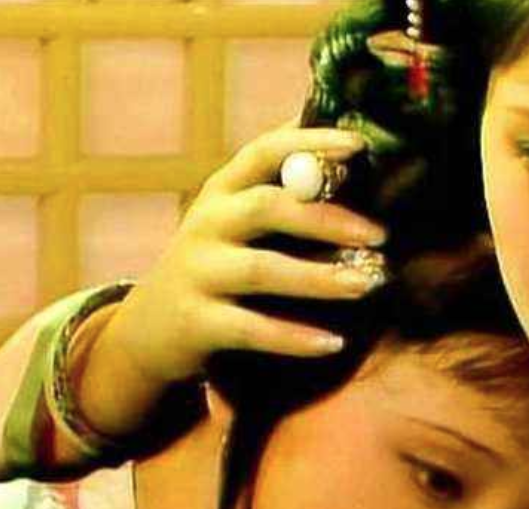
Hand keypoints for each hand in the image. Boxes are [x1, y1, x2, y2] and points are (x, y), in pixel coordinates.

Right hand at [100, 123, 387, 387]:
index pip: (265, 152)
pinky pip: (250, 329)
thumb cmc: (217, 263)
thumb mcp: (237, 219)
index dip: (310, 144)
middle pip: (266, 207)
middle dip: (325, 218)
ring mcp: (198, 272)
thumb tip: (351, 148)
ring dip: (318, 278)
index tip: (358, 144)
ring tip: (366, 284)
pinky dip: (293, 338)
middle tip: (379, 234)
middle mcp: (207, 223)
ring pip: (261, 270)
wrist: (149, 328)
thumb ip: (284, 188)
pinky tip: (333, 343)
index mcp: (224, 190)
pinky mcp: (195, 321)